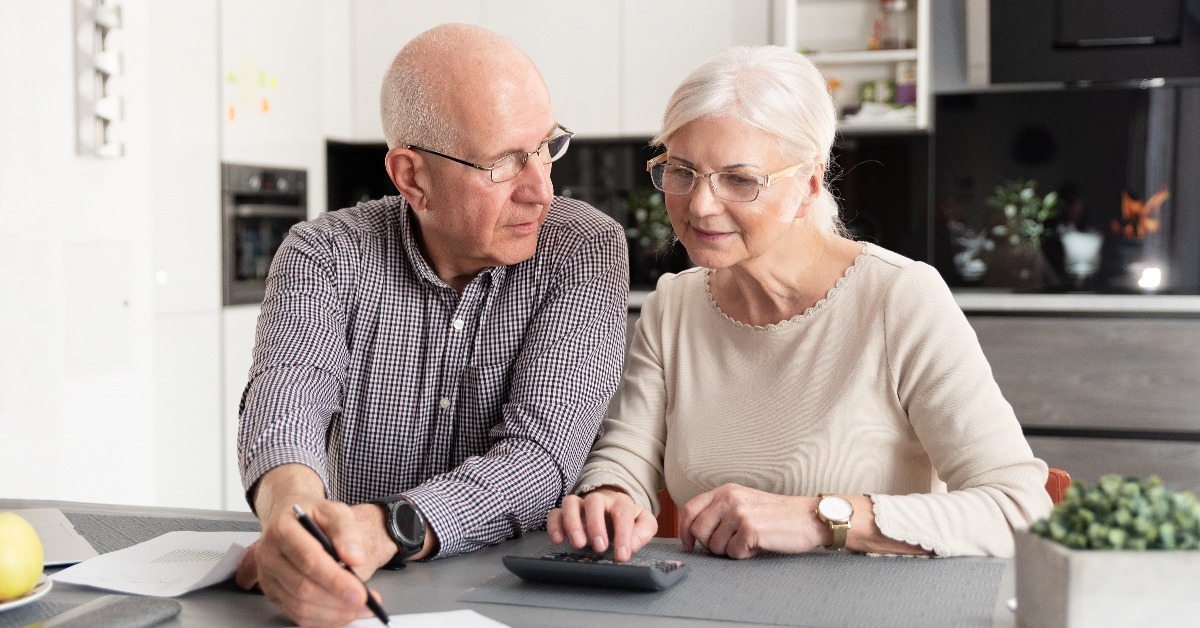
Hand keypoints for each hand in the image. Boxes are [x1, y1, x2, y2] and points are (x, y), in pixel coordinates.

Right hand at [235, 498, 388, 626]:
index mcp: (282, 529)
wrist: (290, 518)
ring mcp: (268, 576)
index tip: (359, 592)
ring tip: (359, 608)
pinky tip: (343, 613)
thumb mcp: (334, 511)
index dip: (335, 579)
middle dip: (337, 600)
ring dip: (333, 613)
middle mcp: (268, 554)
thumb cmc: (313, 515)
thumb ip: (346, 531)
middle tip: (365, 603)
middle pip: (303, 587)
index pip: (309, 559)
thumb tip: (355, 558)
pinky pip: (296, 614)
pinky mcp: (272, 593)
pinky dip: (323, 619)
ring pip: (299, 606)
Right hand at [546, 488, 657, 561]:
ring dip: (572, 523)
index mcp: (621, 502)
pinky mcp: (565, 513)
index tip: (622, 555)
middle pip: (594, 501)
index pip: (623, 513)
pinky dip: (554, 525)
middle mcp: (599, 500)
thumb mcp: (643, 522)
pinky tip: (558, 540)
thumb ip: (643, 531)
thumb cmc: (626, 518)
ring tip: (578, 544)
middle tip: (599, 547)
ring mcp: (580, 505)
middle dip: (595, 525)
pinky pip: (555, 513)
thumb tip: (632, 544)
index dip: (623, 535)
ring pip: (570, 503)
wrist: (611, 507)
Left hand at [679, 484, 824, 558]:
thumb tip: (694, 531)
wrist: (808, 517)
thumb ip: (720, 510)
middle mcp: (729, 498)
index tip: (689, 545)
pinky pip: (733, 553)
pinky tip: (759, 545)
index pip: (690, 509)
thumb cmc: (775, 515)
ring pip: (715, 546)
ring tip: (749, 541)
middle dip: (711, 545)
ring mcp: (739, 512)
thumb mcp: (744, 502)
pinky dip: (745, 555)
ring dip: (731, 550)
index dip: (684, 530)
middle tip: (731, 544)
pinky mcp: (750, 529)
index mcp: (725, 490)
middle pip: (698, 531)